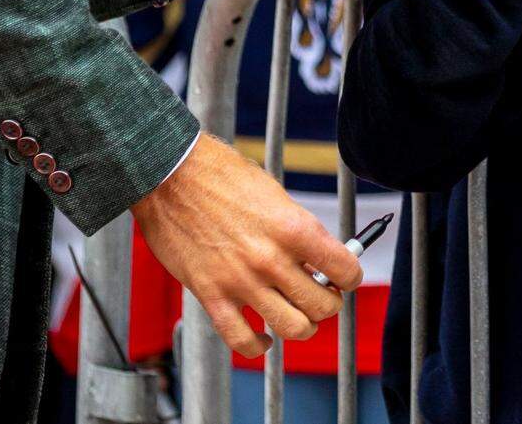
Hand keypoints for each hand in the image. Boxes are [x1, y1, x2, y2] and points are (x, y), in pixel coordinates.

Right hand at [131, 133, 361, 356]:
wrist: (171, 176)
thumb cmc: (221, 176)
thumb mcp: (273, 194)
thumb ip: (296, 228)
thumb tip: (316, 256)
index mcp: (293, 226)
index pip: (344, 268)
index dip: (351, 276)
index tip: (346, 277)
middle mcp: (271, 257)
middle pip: (322, 305)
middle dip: (329, 303)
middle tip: (323, 295)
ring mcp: (241, 280)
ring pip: (291, 328)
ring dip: (301, 326)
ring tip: (297, 315)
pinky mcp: (211, 295)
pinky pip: (242, 341)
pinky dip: (258, 346)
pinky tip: (262, 337)